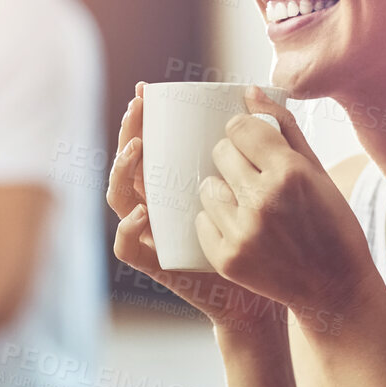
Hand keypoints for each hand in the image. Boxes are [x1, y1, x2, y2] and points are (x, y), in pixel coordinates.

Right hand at [106, 82, 286, 334]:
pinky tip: (141, 213)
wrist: (262, 295)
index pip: (149, 144)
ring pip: (119, 199)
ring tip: (138, 149)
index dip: (141, 117)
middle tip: (139, 109)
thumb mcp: (264, 184)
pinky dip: (127, 230)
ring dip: (121, 171)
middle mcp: (157, 205)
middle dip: (127, 131)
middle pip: (128, 164)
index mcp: (176, 183)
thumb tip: (253, 90)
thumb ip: (259, 142)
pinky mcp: (156, 263)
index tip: (147, 91)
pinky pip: (128, 247)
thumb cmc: (266, 238)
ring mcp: (152, 233)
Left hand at [196, 86, 381, 328]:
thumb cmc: (332, 223)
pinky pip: (203, 221)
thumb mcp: (318, 172)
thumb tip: (249, 91)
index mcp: (290, 171)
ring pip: (207, 187)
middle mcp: (264, 199)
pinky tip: (243, 230)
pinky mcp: (228, 258)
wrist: (336, 287)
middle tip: (251, 176)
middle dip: (232, 159)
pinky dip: (217, 223)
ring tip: (247, 205)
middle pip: (221, 153)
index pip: (240, 127)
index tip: (250, 141)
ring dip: (222, 191)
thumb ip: (284, 128)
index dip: (243, 132)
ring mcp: (243, 232)